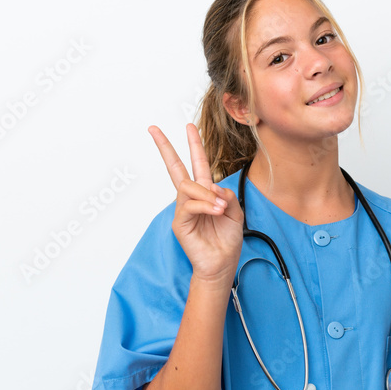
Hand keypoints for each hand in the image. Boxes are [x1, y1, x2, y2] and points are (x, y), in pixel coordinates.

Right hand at [150, 123, 242, 283]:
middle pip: (175, 167)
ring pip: (188, 187)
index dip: (194, 145)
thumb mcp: (236, 212)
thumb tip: (213, 186)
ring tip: (220, 208)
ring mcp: (183, 209)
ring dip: (207, 195)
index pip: (197, 164)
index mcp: (205, 192)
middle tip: (154, 129)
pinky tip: (216, 212)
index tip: (189, 126)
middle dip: (166, 147)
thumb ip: (227, 195)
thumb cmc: (227, 240)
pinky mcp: (180, 222)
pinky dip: (205, 205)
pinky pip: (189, 204)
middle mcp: (191, 198)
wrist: (222, 264)